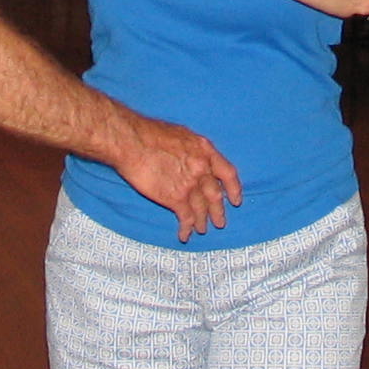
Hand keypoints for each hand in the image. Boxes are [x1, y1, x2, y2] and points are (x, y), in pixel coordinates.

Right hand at [109, 114, 243, 239]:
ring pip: (202, 209)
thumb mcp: (181, 134)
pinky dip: (186, 228)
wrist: (132, 142)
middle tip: (220, 222)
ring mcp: (190, 185)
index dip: (234, 189)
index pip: (228, 173)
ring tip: (201, 230)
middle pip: (216, 195)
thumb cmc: (150, 133)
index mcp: (205, 150)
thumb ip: (193, 150)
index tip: (236, 200)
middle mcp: (202, 168)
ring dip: (202, 222)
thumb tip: (195, 158)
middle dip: (218, 211)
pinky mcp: (175, 198)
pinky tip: (184, 235)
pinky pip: (186, 218)